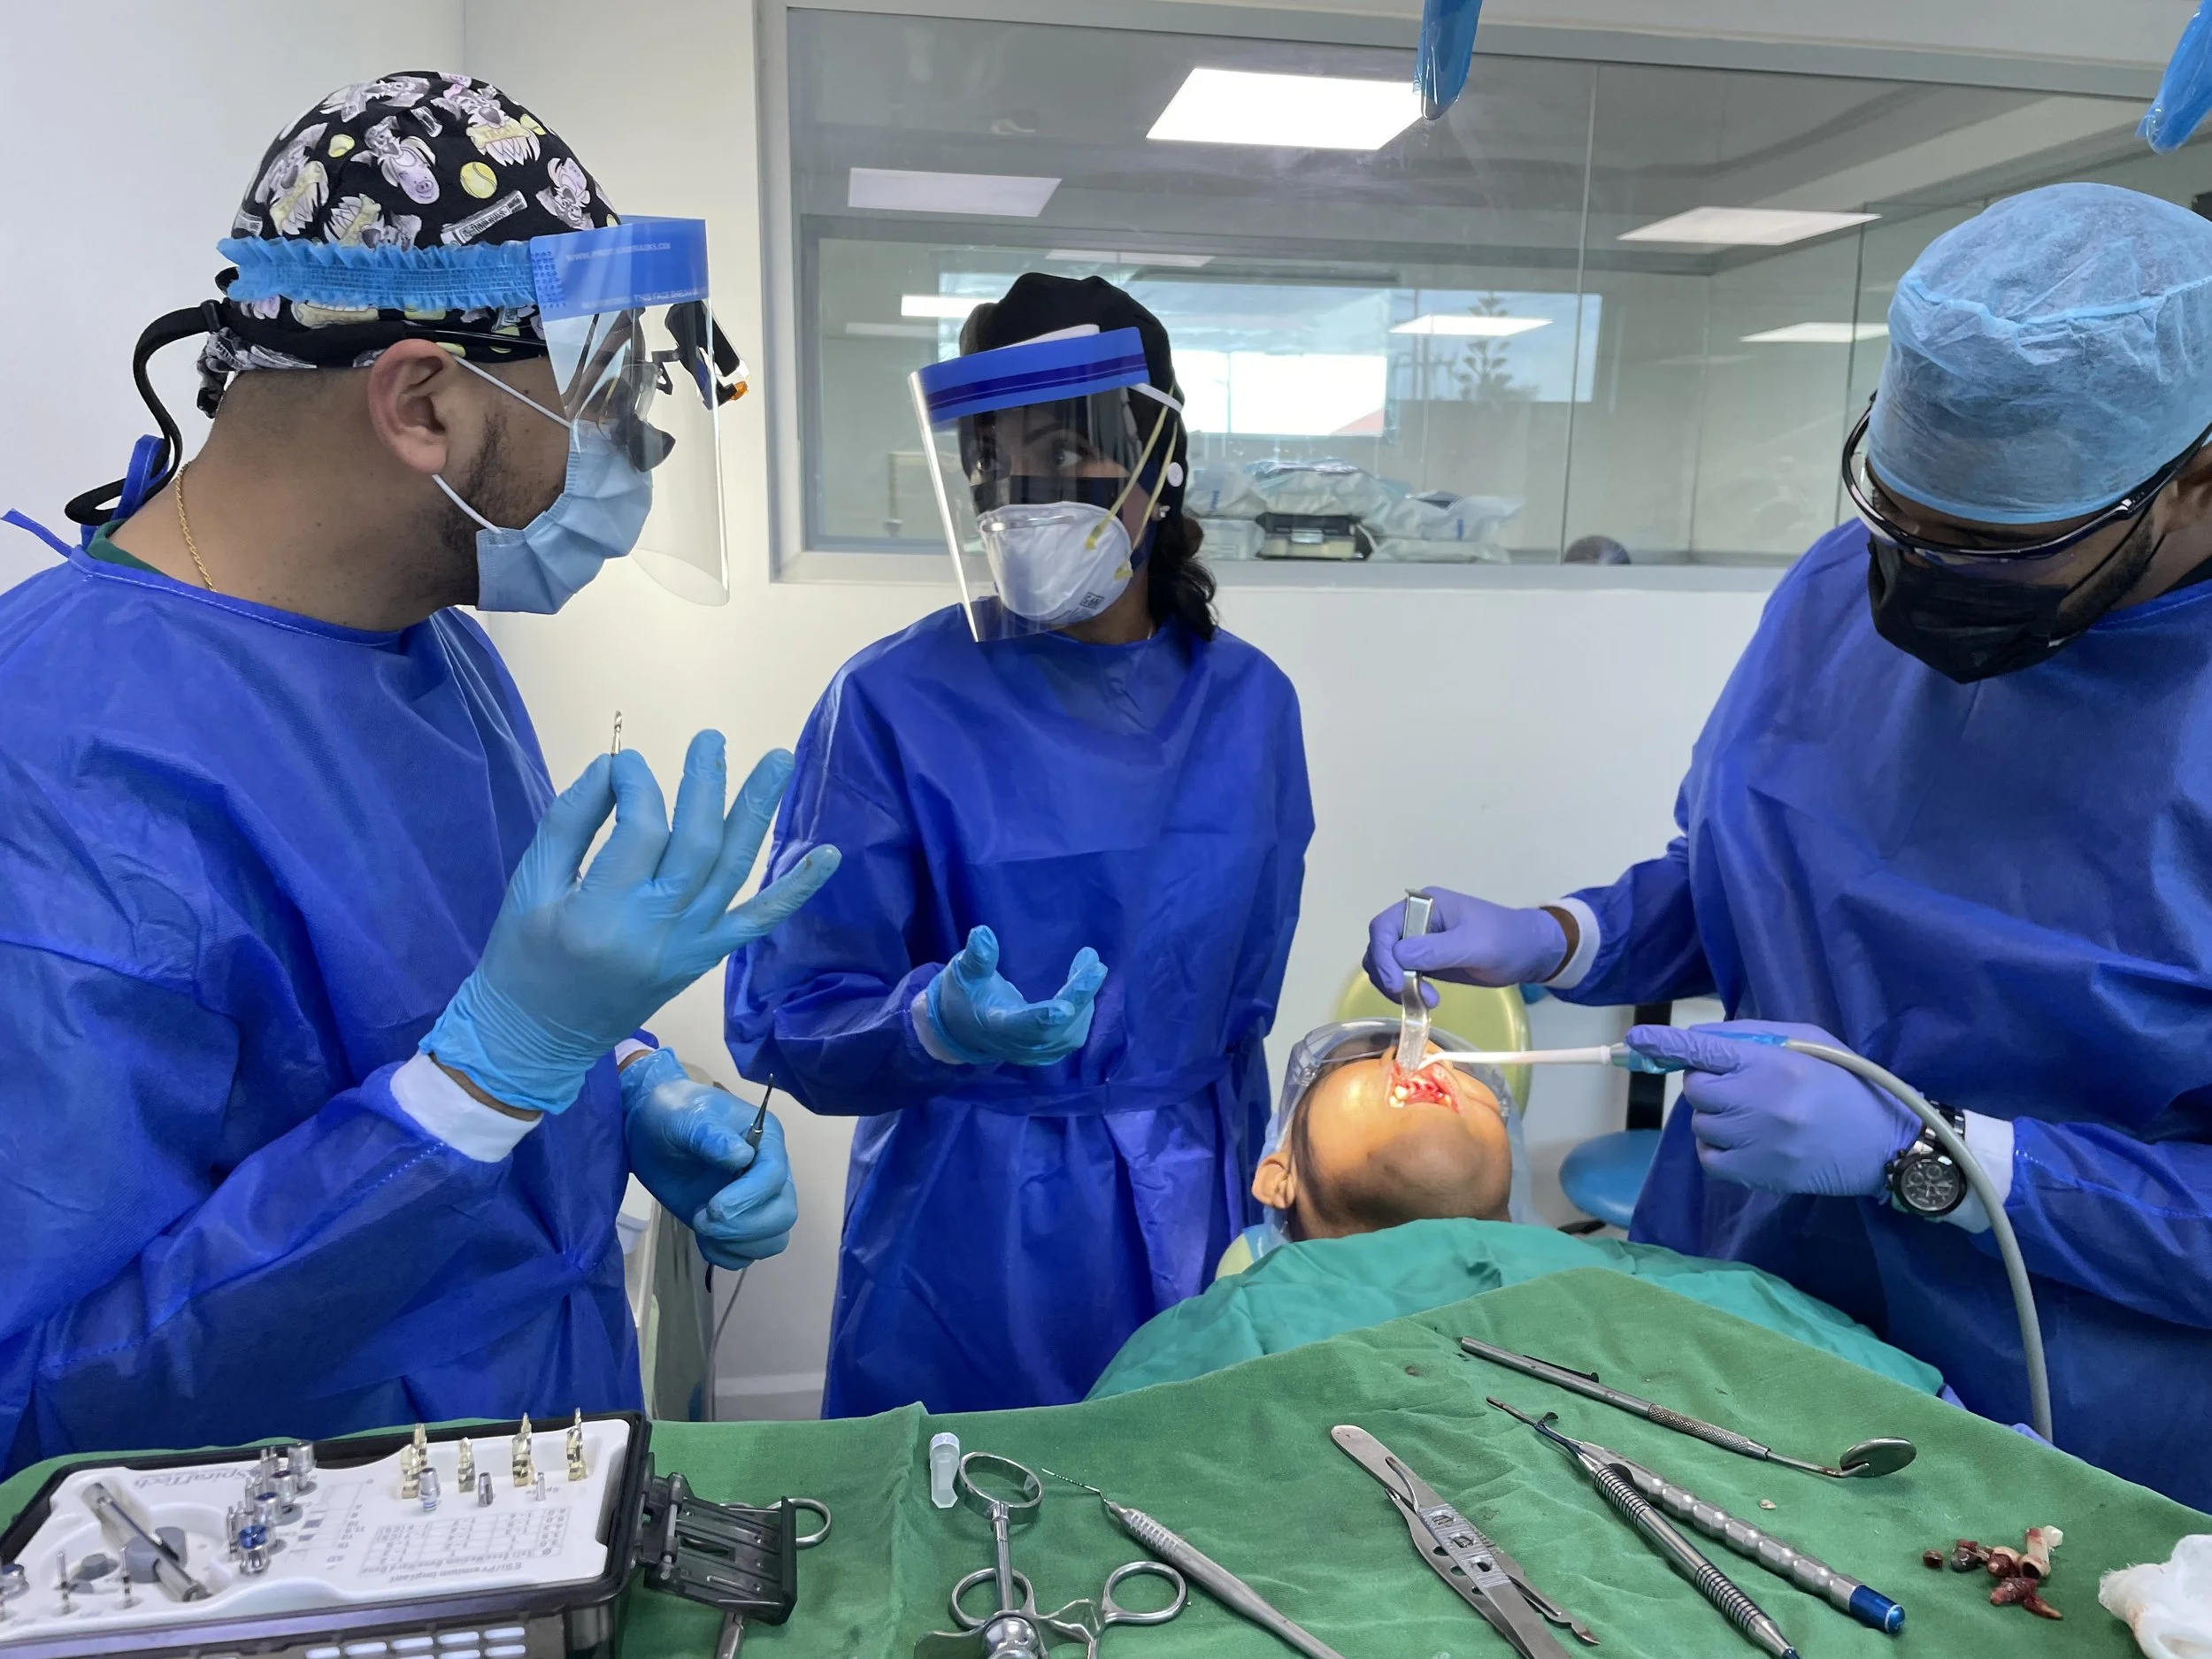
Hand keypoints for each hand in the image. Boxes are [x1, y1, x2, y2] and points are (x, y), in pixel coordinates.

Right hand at [424, 732, 841, 1112]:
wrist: (537, 1040)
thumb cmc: (521, 958)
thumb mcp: (528, 886)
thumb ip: (569, 823)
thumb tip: (614, 767)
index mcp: (601, 914)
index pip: (639, 830)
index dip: (634, 783)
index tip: (621, 764)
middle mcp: (656, 933)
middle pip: (696, 844)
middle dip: (706, 784)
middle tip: (711, 739)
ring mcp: (690, 950)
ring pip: (732, 870)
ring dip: (758, 812)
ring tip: (779, 760)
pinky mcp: (706, 961)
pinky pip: (757, 922)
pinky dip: (795, 890)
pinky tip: (828, 855)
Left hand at [622, 1046, 796, 1267]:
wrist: (650, 1130)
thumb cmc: (671, 1114)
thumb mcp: (685, 1117)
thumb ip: (709, 1136)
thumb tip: (741, 1156)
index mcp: (766, 1140)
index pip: (775, 1177)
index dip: (748, 1197)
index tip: (712, 1206)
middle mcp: (770, 1172)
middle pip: (783, 1214)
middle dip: (745, 1227)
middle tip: (703, 1219)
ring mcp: (755, 1201)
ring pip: (774, 1238)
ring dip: (738, 1243)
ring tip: (701, 1228)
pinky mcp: (737, 1222)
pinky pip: (749, 1253)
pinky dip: (728, 1255)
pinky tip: (703, 1239)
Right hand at [923, 925, 1105, 1065]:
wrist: (962, 1030)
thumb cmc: (963, 996)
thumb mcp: (962, 974)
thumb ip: (976, 958)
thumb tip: (983, 933)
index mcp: (997, 1027)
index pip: (1023, 1026)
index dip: (1044, 1018)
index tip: (1066, 1008)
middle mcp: (1019, 1046)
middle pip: (1056, 1029)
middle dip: (1079, 997)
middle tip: (1095, 966)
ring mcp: (1036, 1053)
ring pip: (1071, 1032)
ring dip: (1085, 998)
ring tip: (1089, 964)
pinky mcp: (1049, 1051)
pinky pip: (1074, 1033)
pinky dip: (1084, 1007)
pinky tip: (1084, 981)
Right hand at [1363, 888, 1568, 1005]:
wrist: (1528, 951)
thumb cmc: (1505, 940)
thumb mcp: (1473, 945)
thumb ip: (1435, 950)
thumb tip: (1398, 956)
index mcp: (1423, 905)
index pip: (1384, 927)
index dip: (1382, 955)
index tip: (1396, 983)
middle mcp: (1414, 920)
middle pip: (1380, 946)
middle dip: (1388, 974)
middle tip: (1413, 997)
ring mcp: (1418, 941)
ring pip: (1386, 963)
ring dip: (1396, 986)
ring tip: (1426, 1001)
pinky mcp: (1424, 960)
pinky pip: (1401, 975)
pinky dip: (1405, 990)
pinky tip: (1425, 1001)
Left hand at [1623, 1021, 1919, 1196]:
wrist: (1885, 1144)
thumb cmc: (1847, 1085)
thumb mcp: (1810, 1042)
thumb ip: (1753, 1038)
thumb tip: (1700, 1040)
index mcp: (1774, 1064)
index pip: (1706, 1050)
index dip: (1667, 1044)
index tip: (1636, 1040)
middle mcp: (1761, 1102)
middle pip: (1696, 1089)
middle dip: (1708, 1084)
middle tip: (1738, 1087)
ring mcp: (1758, 1141)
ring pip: (1701, 1124)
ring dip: (1715, 1117)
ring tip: (1752, 1115)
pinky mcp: (1760, 1174)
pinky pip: (1709, 1159)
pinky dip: (1717, 1149)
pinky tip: (1744, 1141)